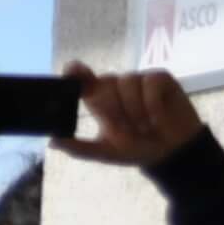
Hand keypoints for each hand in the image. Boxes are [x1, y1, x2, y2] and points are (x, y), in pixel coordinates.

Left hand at [58, 63, 207, 167]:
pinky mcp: (160, 78)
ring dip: (135, 110)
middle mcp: (116, 86)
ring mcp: (139, 81)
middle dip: (114, 110)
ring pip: (128, 82)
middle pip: (105, 83)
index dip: (75, 72)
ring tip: (144, 128)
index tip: (74, 73)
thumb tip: (52, 142)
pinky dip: (152, 104)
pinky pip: (150, 83)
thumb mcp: (105, 153)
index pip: (81, 78)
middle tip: (126, 131)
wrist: (171, 153)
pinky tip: (157, 120)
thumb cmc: (136, 150)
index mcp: (99, 100)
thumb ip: (79, 148)